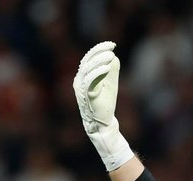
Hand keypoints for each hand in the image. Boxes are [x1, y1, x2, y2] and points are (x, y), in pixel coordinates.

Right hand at [73, 41, 133, 171]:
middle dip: (99, 52)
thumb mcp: (110, 84)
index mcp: (83, 76)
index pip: (88, 58)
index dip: (99, 49)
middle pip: (87, 61)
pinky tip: (107, 67)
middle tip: (111, 48)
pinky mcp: (85, 96)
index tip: (112, 44)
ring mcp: (80, 88)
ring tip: (110, 55)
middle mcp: (79, 81)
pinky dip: (97, 72)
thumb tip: (114, 57)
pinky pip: (89, 81)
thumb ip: (111, 70)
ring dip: (99, 60)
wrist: (103, 123)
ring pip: (87, 69)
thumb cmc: (106, 104)